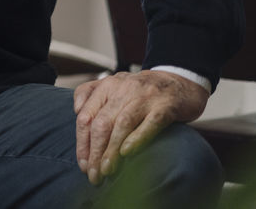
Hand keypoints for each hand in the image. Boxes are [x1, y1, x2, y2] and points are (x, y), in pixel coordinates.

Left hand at [73, 69, 208, 184]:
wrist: (179, 82)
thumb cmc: (141, 91)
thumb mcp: (114, 86)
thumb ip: (90, 94)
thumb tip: (77, 112)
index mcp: (107, 86)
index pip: (86, 116)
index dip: (82, 142)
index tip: (83, 164)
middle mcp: (123, 89)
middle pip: (102, 123)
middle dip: (95, 151)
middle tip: (94, 175)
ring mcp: (145, 97)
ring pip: (122, 125)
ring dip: (112, 150)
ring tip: (107, 170)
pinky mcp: (165, 106)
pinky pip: (150, 123)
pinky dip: (137, 138)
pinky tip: (127, 152)